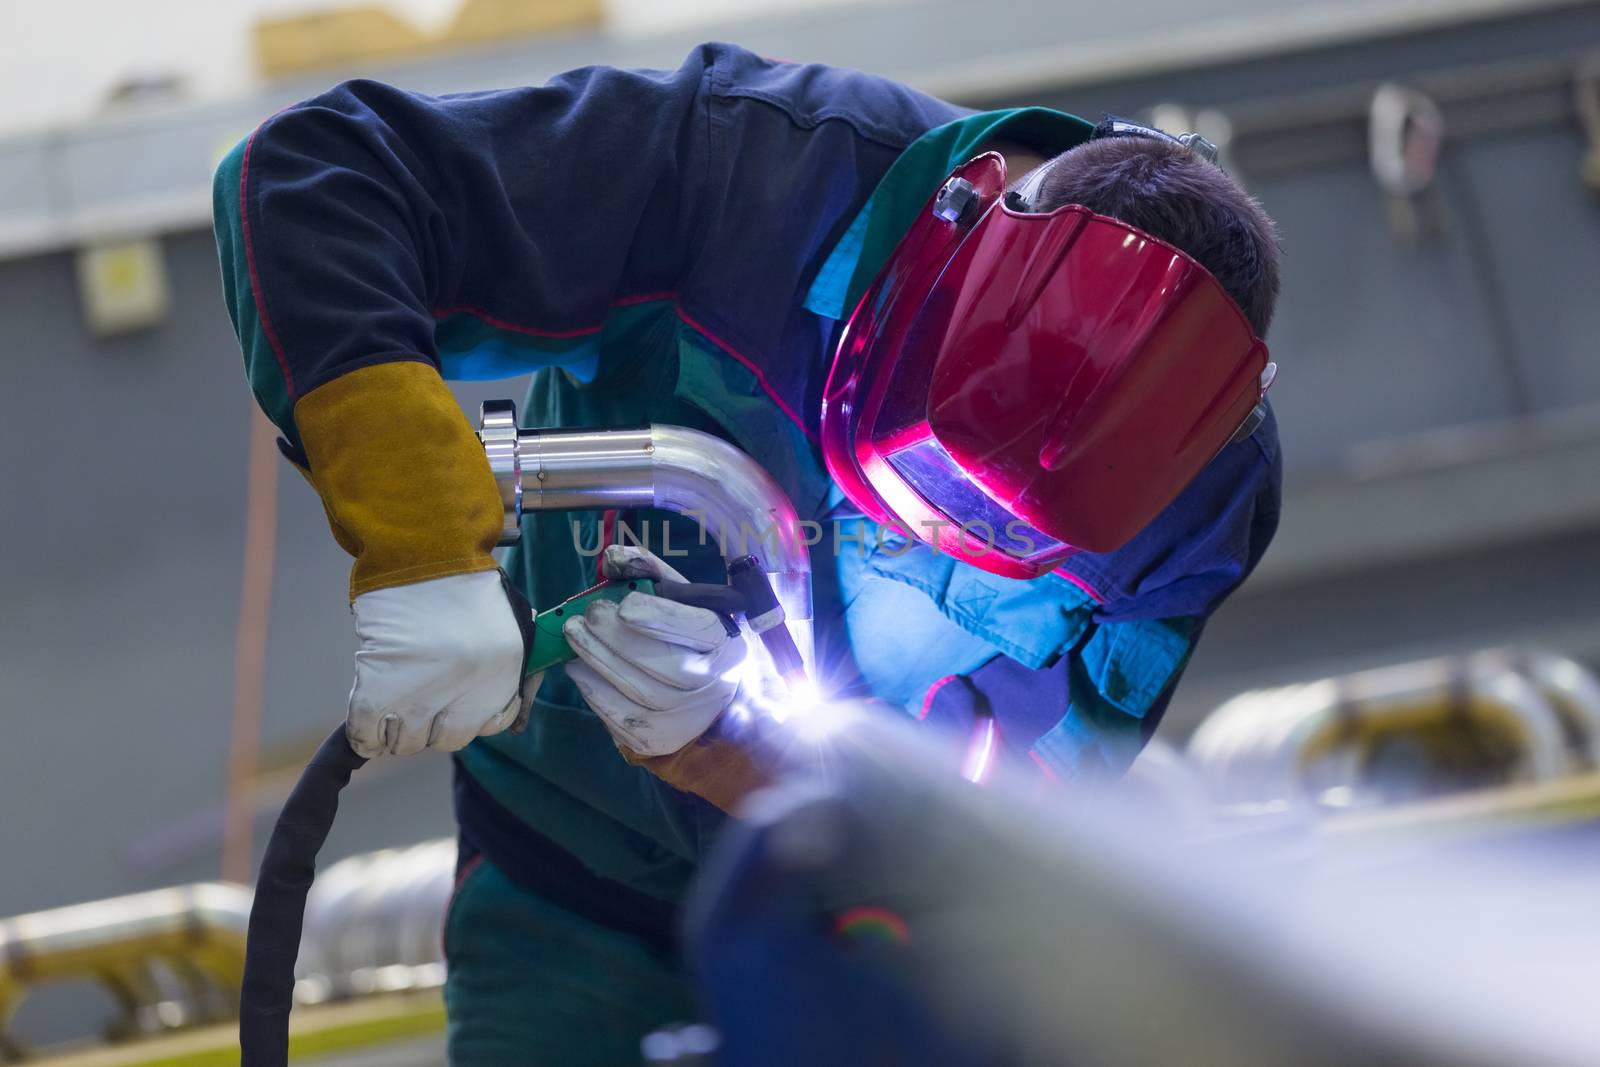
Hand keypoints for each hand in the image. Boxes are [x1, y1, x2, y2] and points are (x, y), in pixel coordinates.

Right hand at [347, 570, 534, 756]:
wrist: (422, 549)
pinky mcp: (381, 684)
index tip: (449, 713)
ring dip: (395, 733)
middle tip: (413, 710)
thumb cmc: (460, 580)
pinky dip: (364, 735)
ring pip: (406, 741)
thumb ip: (493, 664)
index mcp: (503, 672)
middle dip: (428, 728)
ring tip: (389, 712)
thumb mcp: (500, 623)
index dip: (465, 720)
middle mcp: (468, 687)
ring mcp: (424, 689)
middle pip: (444, 739)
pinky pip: (368, 730)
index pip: (489, 725)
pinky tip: (366, 728)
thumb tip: (479, 705)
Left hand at [564, 545, 746, 756]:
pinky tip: (578, 669)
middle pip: (666, 665)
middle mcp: (715, 684)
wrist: (716, 701)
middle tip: (585, 616)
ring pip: (640, 692)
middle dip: (618, 639)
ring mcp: (689, 718)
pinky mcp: (662, 740)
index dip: (661, 617)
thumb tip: (613, 557)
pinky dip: (595, 692)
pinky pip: (623, 718)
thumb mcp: (684, 602)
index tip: (624, 604)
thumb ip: (652, 574)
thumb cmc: (695, 641)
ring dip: (599, 661)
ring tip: (574, 637)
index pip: (699, 629)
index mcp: (727, 644)